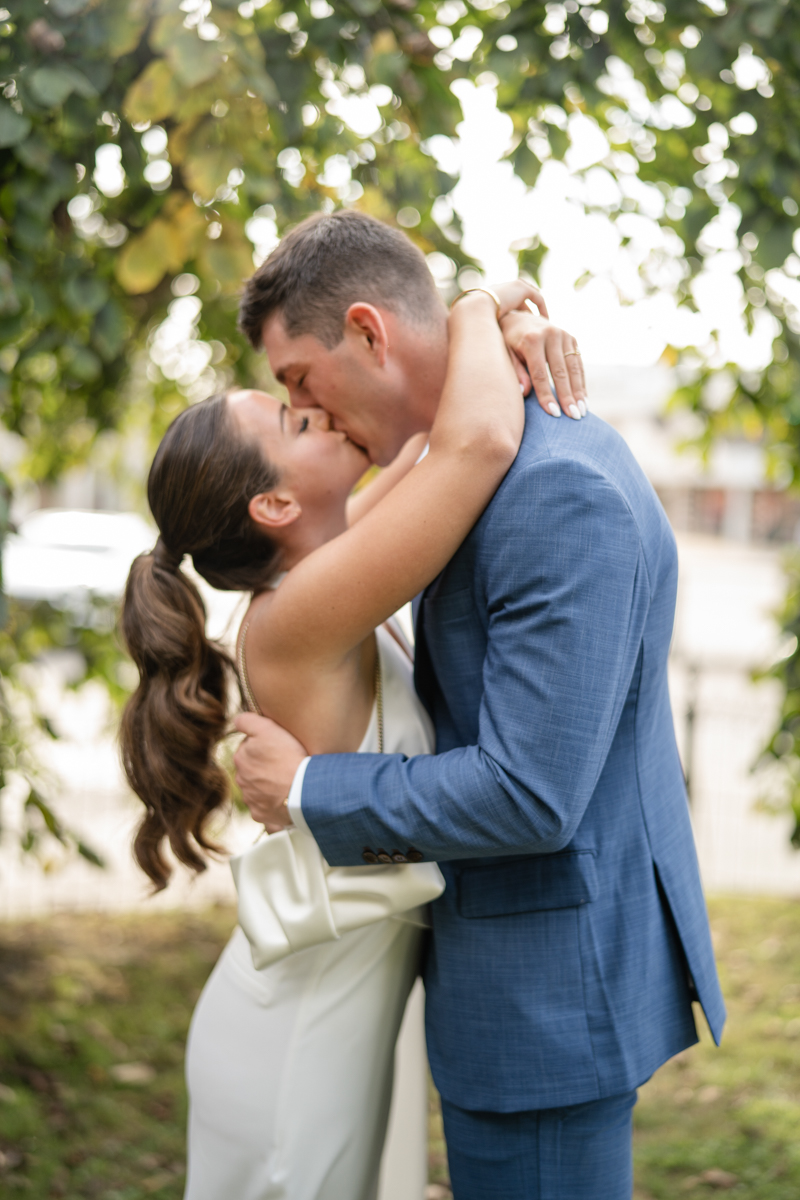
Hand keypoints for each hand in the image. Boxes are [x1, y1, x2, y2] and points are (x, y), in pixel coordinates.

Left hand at [233, 713, 307, 832]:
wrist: (302, 790)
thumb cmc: (287, 757)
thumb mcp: (267, 729)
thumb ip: (247, 721)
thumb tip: (236, 721)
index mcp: (240, 758)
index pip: (248, 747)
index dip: (264, 745)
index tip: (277, 747)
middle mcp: (241, 780)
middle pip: (252, 768)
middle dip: (263, 766)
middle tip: (283, 764)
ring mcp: (250, 799)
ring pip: (257, 788)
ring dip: (267, 784)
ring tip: (286, 781)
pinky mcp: (260, 814)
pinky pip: (264, 806)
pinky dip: (272, 802)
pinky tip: (285, 796)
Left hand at [498, 305, 586, 421]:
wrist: (519, 317)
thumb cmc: (509, 342)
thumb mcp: (506, 354)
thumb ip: (516, 372)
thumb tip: (524, 393)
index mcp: (532, 339)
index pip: (540, 373)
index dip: (546, 395)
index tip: (553, 414)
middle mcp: (550, 335)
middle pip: (560, 372)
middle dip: (567, 397)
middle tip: (573, 417)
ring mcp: (564, 335)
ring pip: (573, 369)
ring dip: (578, 392)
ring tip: (582, 413)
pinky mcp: (572, 339)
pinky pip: (579, 364)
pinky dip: (581, 383)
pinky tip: (584, 400)